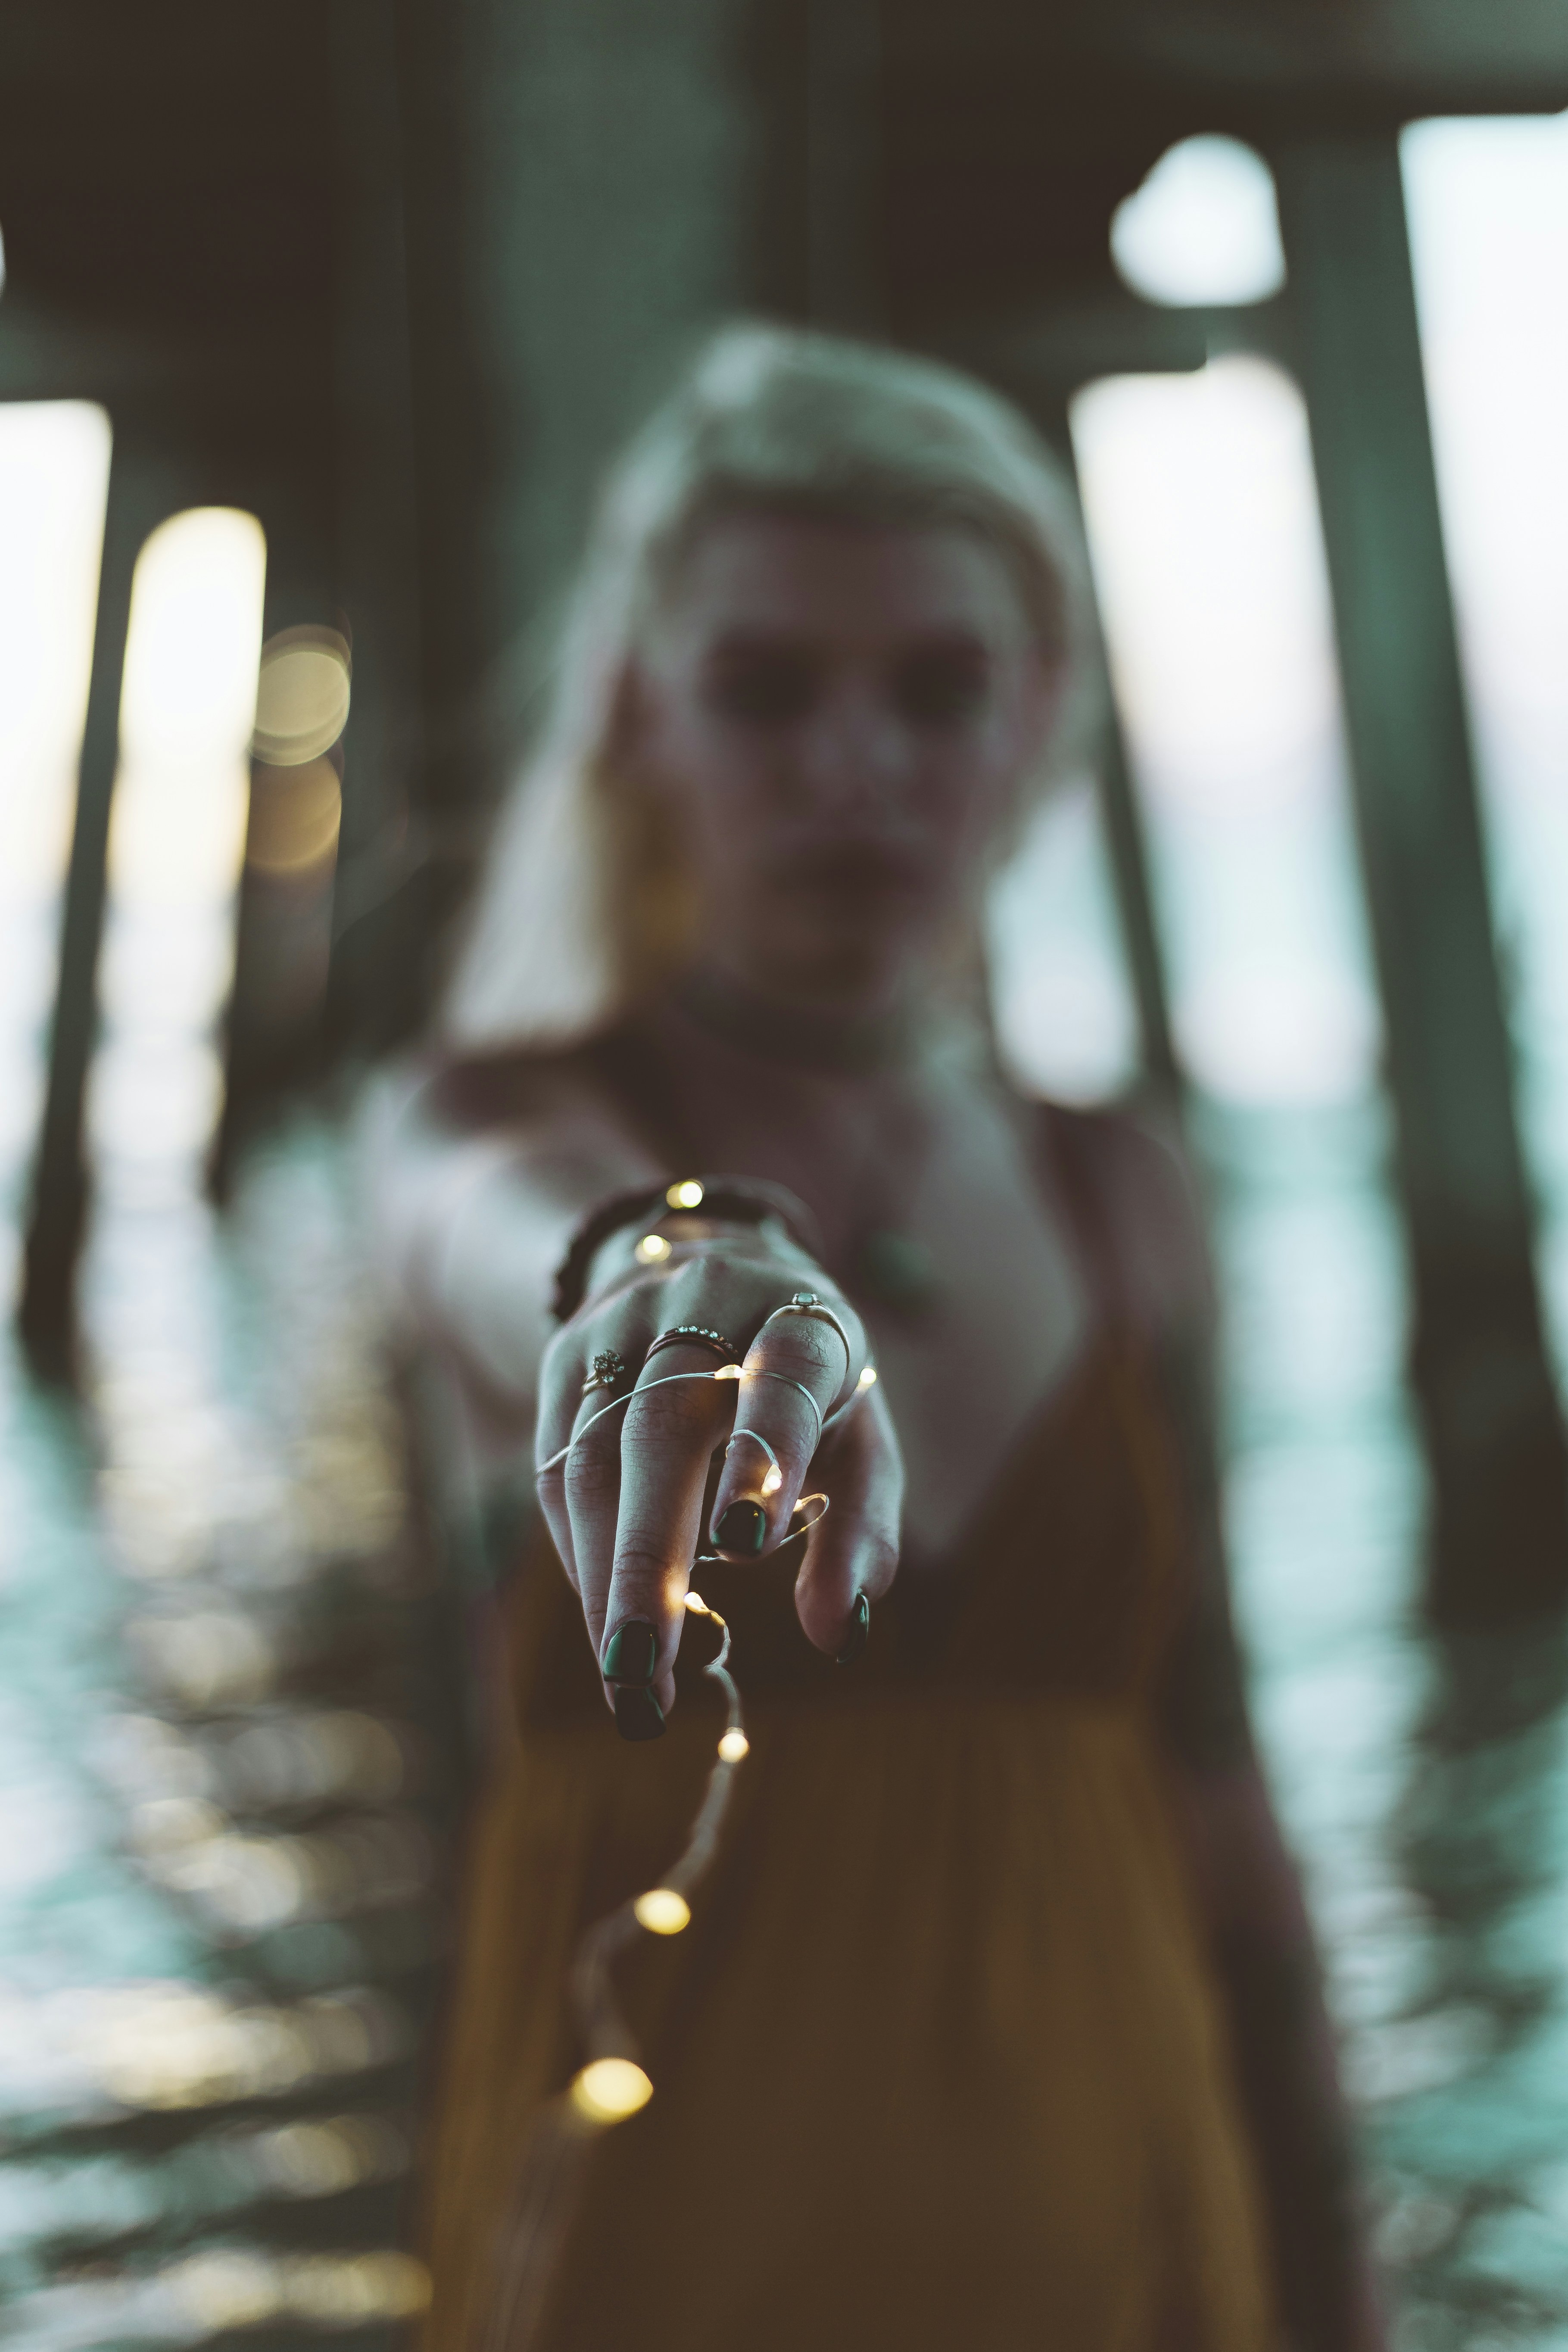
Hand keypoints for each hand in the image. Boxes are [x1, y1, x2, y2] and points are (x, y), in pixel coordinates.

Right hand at [534, 1229, 903, 1735]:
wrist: (714, 1266)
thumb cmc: (808, 1386)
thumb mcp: (858, 1441)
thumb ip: (860, 1530)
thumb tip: (840, 1633)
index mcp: (801, 1320)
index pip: (784, 1377)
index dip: (763, 1453)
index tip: (747, 1546)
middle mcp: (706, 1307)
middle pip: (664, 1428)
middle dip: (649, 1557)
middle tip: (647, 1669)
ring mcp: (623, 1328)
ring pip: (594, 1456)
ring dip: (602, 1579)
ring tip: (626, 1680)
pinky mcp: (566, 1358)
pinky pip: (558, 1465)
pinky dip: (579, 1552)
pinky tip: (604, 1617)